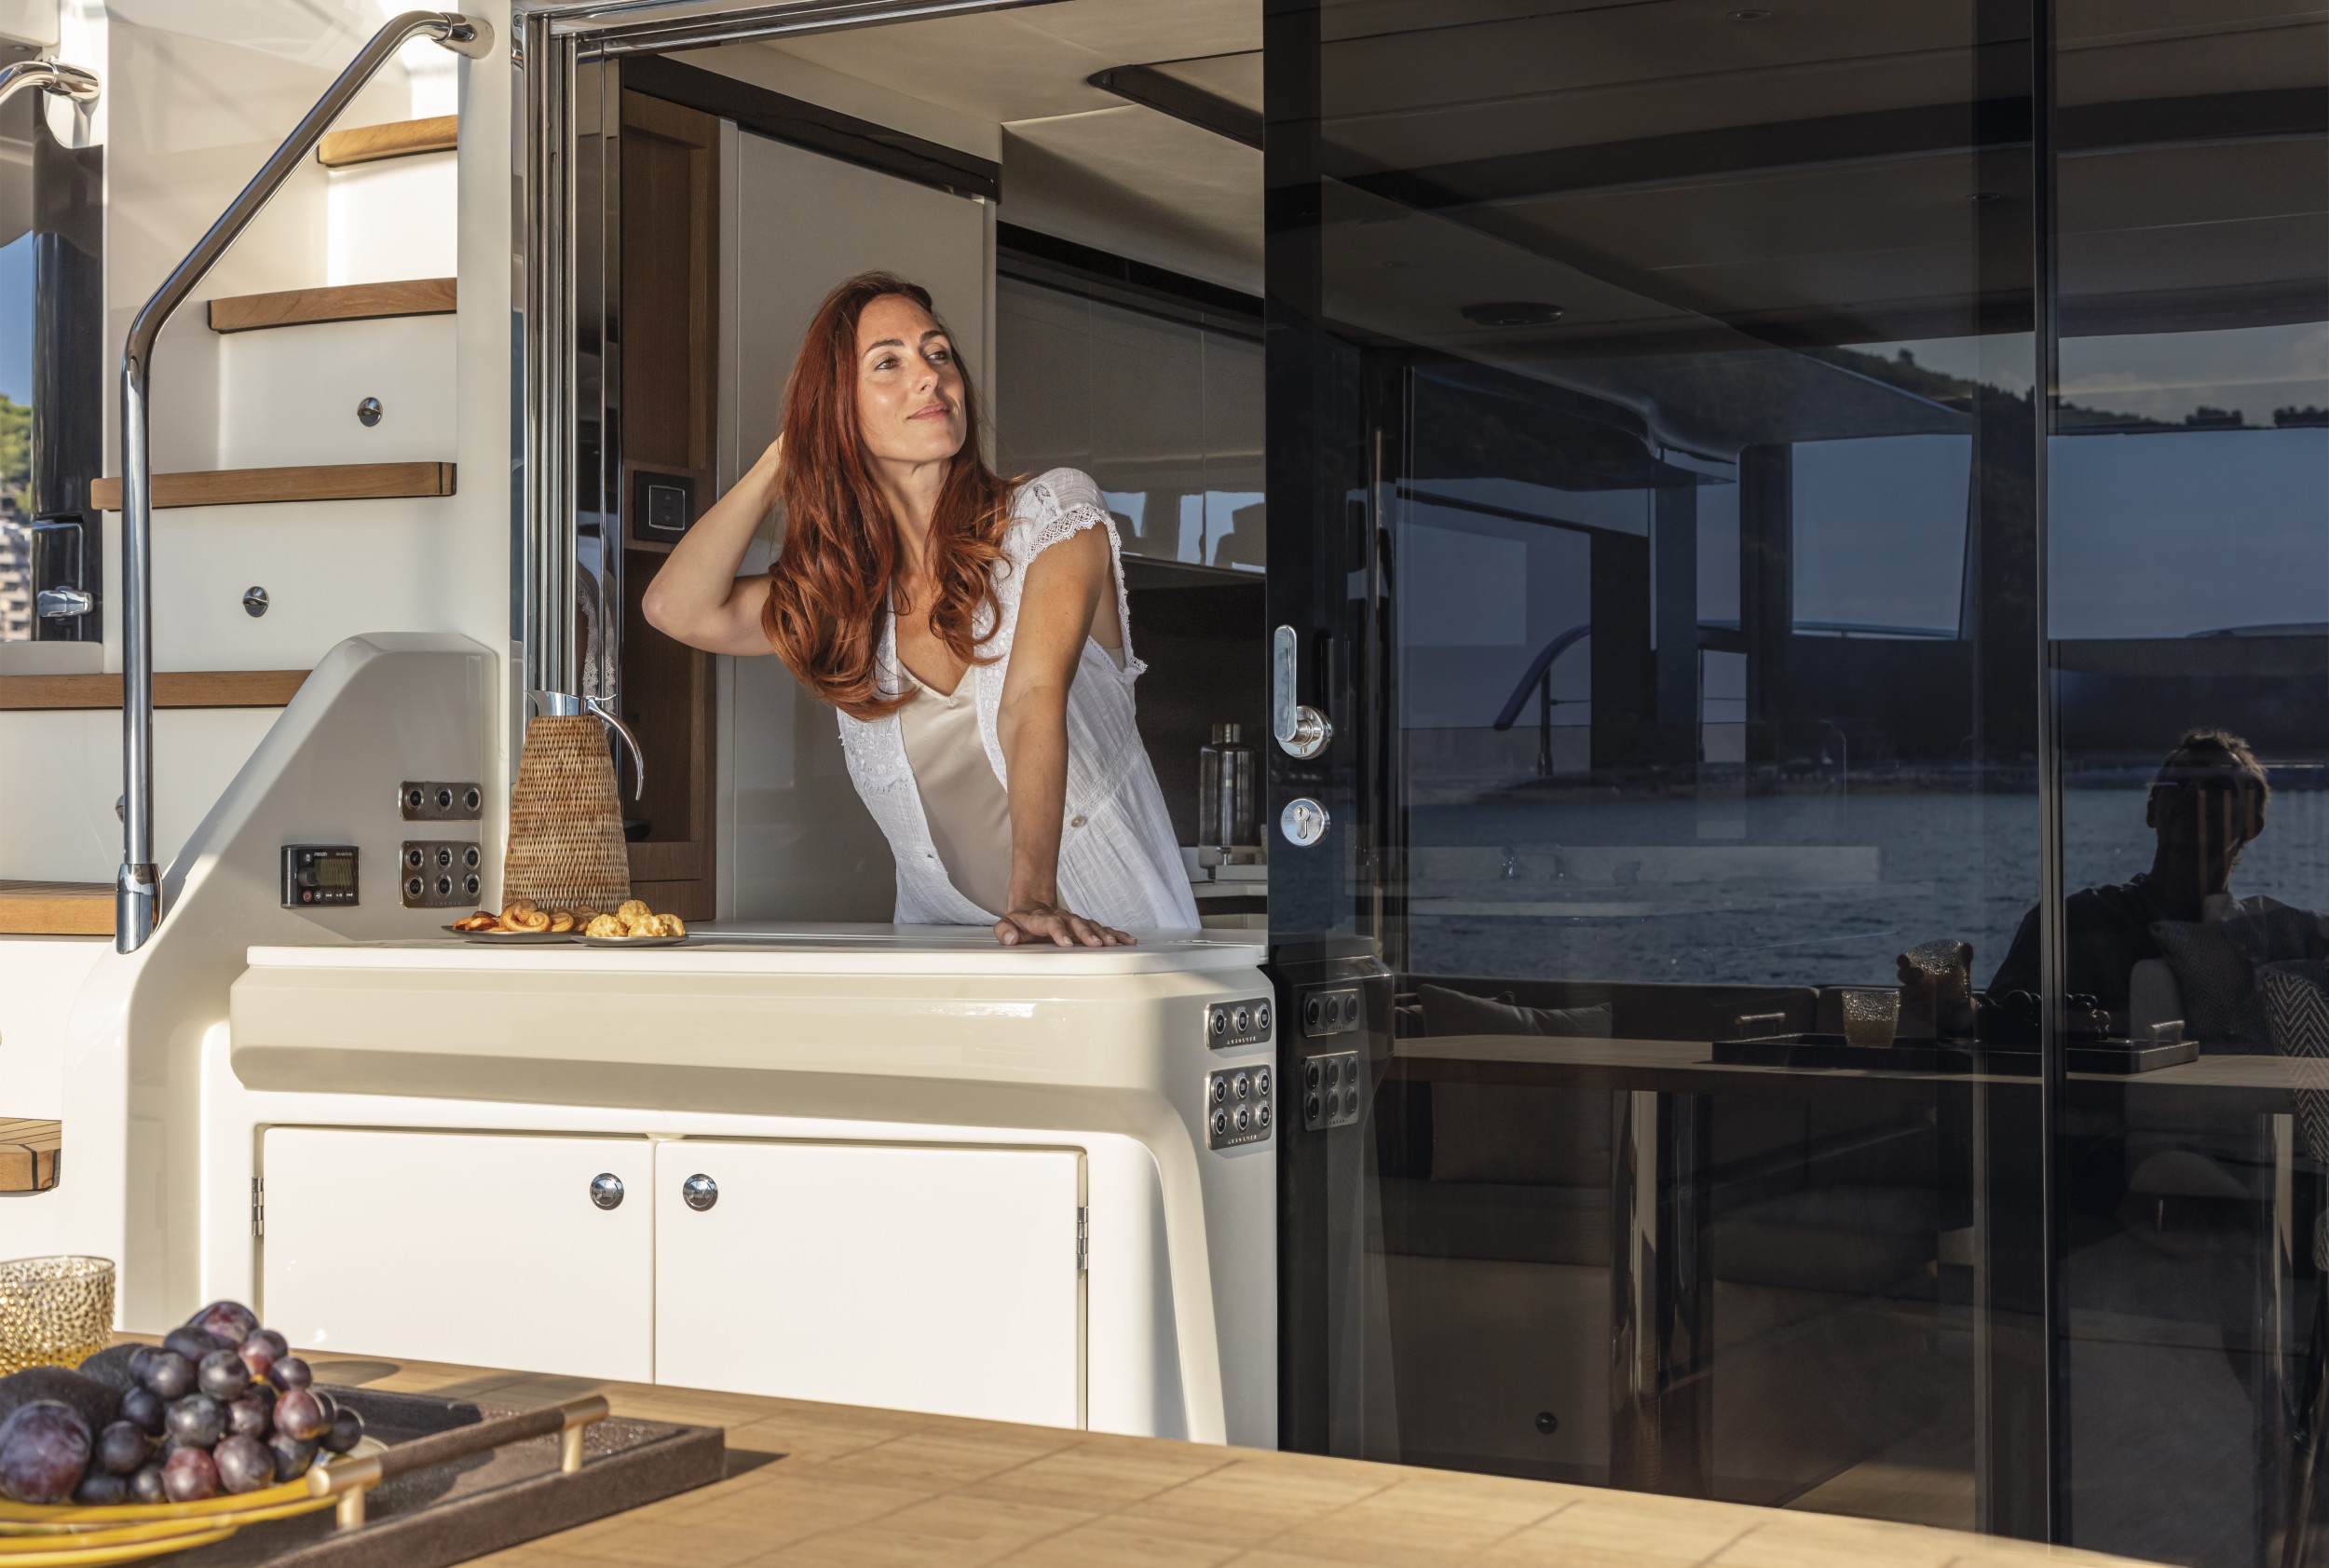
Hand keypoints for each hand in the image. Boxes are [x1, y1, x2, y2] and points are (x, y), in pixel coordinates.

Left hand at [995, 900, 1134, 947]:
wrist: (1033, 903)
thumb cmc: (1020, 921)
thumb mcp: (1006, 924)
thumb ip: (1005, 931)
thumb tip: (1011, 939)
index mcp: (1040, 918)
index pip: (1049, 923)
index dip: (1058, 931)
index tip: (1066, 943)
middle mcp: (1060, 917)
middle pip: (1075, 922)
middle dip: (1086, 933)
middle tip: (1097, 944)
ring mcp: (1073, 921)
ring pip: (1090, 924)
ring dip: (1103, 934)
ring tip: (1114, 943)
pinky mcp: (1083, 925)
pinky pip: (1100, 928)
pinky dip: (1114, 934)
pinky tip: (1127, 940)